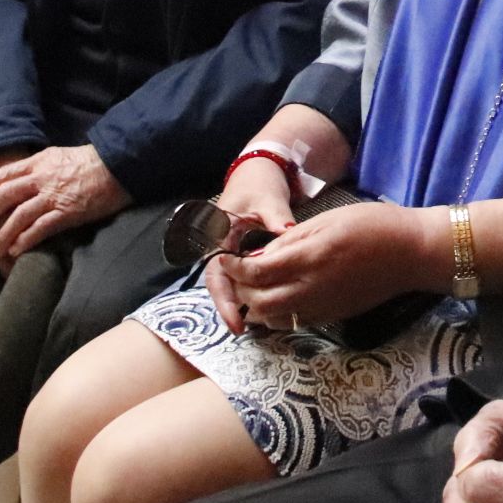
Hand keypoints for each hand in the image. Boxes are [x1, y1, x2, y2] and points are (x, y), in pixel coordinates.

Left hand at [0, 144, 130, 267]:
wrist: (118, 165)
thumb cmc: (90, 161)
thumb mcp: (57, 155)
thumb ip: (37, 166)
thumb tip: (19, 177)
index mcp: (38, 162)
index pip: (2, 176)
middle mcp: (41, 178)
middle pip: (4, 196)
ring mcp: (54, 196)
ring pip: (18, 216)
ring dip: (2, 235)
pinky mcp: (67, 212)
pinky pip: (39, 229)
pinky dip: (24, 241)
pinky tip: (15, 251)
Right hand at [201, 159, 299, 332]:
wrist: (257, 172)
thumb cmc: (259, 185)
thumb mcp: (267, 200)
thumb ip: (275, 217)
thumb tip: (286, 233)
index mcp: (219, 233)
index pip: (216, 273)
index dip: (224, 299)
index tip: (236, 319)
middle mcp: (217, 245)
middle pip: (218, 284)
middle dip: (228, 308)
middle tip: (242, 329)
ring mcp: (226, 249)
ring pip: (227, 283)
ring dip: (236, 302)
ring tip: (251, 324)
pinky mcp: (237, 253)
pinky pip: (238, 277)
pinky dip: (246, 292)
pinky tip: (259, 305)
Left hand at [215, 201, 441, 332]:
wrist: (412, 254)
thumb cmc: (373, 226)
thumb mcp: (327, 220)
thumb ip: (290, 241)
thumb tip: (259, 255)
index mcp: (309, 257)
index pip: (255, 272)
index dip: (233, 267)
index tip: (225, 257)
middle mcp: (311, 288)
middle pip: (258, 302)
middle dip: (240, 290)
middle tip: (236, 275)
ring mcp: (322, 307)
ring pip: (273, 318)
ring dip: (256, 306)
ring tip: (253, 288)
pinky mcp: (332, 316)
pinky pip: (294, 321)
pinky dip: (278, 313)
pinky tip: (279, 297)